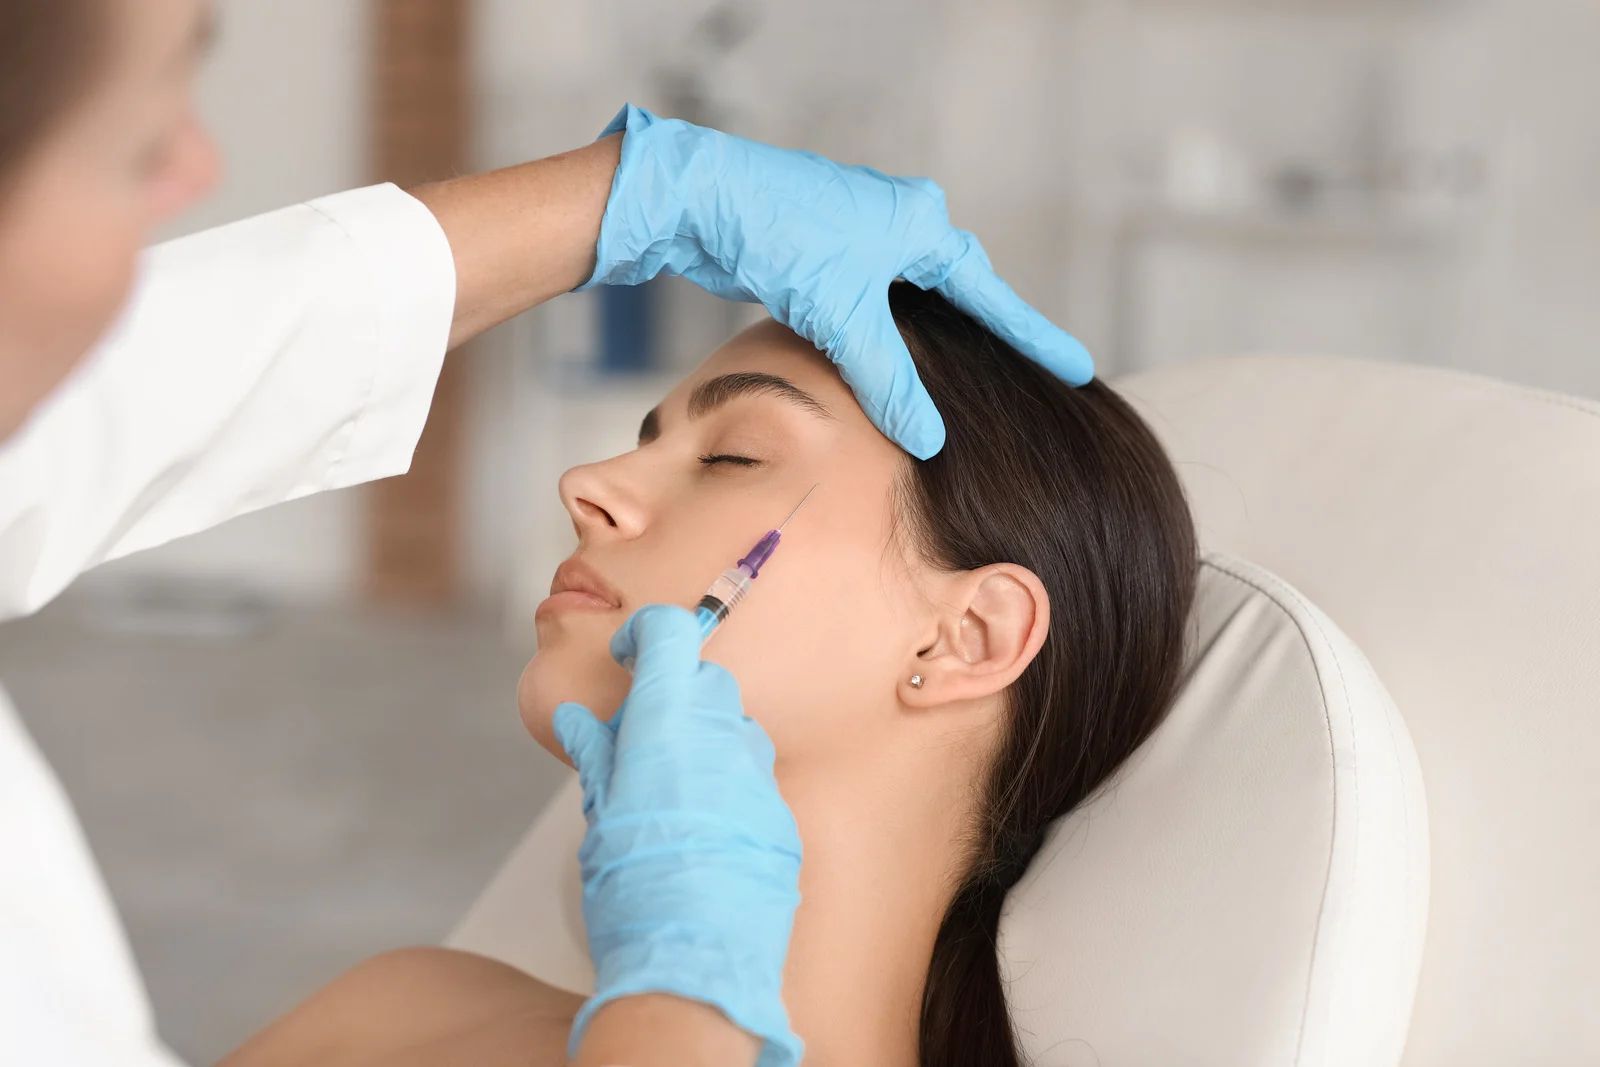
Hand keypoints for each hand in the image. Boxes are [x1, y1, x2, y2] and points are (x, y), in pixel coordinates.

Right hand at [554, 605, 803, 1066]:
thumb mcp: (600, 816)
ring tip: (669, 798)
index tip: (631, 655)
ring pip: (734, 732)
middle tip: (640, 741)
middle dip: (675, 697)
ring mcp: (760, 776)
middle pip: (706, 682)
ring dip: (703, 744)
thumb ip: (597, 756)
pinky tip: (703, 835)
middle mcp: (724, 737)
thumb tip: (580, 720)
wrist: (695, 963)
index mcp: (669, 723)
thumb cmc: (636, 889)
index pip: (670, 635)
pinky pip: (754, 782)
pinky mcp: (781, 817)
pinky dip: (728, 790)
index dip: (647, 636)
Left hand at [580, 103, 1092, 458]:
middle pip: (958, 293)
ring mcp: (862, 236)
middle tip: (1031, 374)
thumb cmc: (781, 236)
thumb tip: (930, 440)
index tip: (1077, 368)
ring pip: (910, 301)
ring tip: (966, 379)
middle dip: (988, 335)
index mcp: (922, 227)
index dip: (1033, 338)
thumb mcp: (845, 317)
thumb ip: (890, 381)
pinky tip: (887, 364)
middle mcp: (901, 223)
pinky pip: (872, 303)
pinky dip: (885, 335)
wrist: (703, 201)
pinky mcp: (825, 254)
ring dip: (930, 339)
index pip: (992, 296)